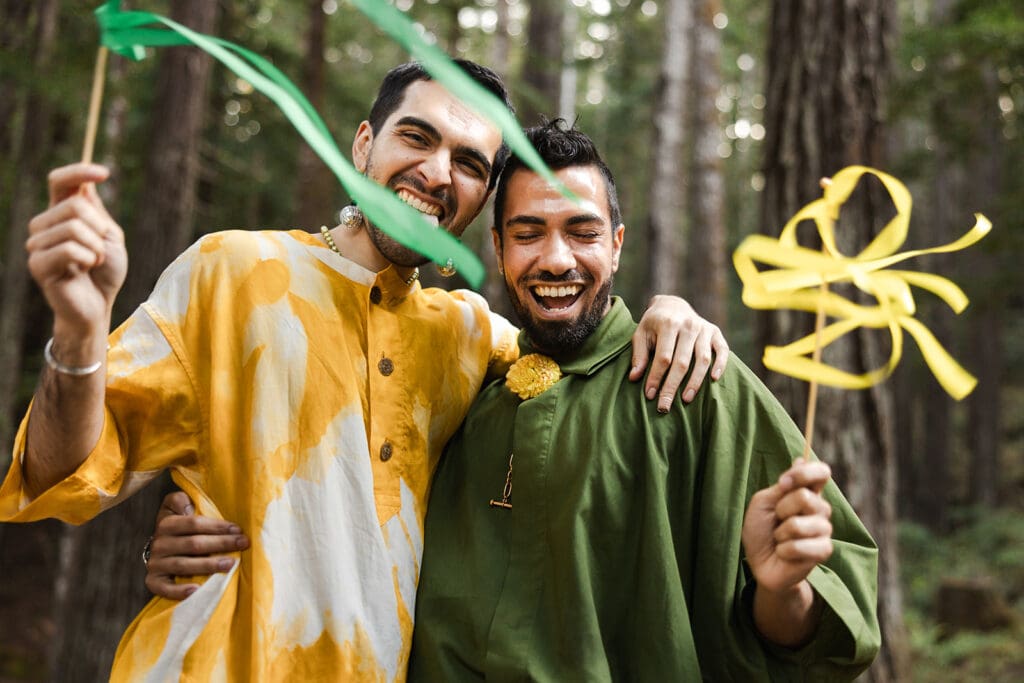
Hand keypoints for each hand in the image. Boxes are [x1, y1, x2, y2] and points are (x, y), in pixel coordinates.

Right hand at [26, 164, 126, 338]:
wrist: (98, 305)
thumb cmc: (105, 272)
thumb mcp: (109, 236)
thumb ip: (95, 212)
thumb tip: (84, 185)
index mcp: (61, 214)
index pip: (60, 182)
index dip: (79, 172)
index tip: (104, 172)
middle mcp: (44, 225)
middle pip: (74, 205)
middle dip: (99, 228)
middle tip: (100, 249)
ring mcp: (37, 244)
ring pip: (74, 227)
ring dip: (96, 247)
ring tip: (93, 262)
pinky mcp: (37, 264)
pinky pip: (69, 249)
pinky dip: (87, 259)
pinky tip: (84, 270)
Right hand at [145, 492, 249, 599]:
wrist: (160, 548)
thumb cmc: (179, 525)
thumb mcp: (176, 506)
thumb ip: (181, 500)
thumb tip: (189, 508)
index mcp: (166, 523)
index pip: (195, 524)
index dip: (218, 526)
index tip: (238, 530)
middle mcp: (159, 544)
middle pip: (194, 544)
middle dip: (221, 544)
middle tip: (243, 544)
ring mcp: (156, 564)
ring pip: (184, 565)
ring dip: (208, 565)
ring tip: (230, 565)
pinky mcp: (153, 581)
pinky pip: (164, 588)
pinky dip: (179, 591)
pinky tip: (197, 590)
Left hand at [630, 294, 728, 411]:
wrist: (673, 305)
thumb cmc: (653, 324)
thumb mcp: (641, 334)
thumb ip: (639, 355)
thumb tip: (634, 378)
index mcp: (668, 324)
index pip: (663, 357)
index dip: (656, 377)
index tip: (650, 395)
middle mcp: (688, 325)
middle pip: (681, 362)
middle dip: (672, 386)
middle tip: (665, 406)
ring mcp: (704, 328)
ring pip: (702, 359)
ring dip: (695, 382)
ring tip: (686, 400)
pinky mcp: (715, 332)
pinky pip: (722, 350)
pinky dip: (720, 364)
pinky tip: (714, 380)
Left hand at [742, 460, 833, 593]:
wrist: (759, 563)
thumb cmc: (760, 530)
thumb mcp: (764, 502)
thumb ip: (782, 485)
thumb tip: (801, 458)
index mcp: (807, 492)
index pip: (821, 472)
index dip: (805, 473)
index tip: (783, 483)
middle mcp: (819, 509)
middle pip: (806, 497)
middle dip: (782, 509)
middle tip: (777, 520)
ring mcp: (824, 530)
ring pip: (800, 524)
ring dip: (781, 533)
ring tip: (780, 539)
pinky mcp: (823, 551)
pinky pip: (801, 546)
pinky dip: (784, 550)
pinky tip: (784, 553)